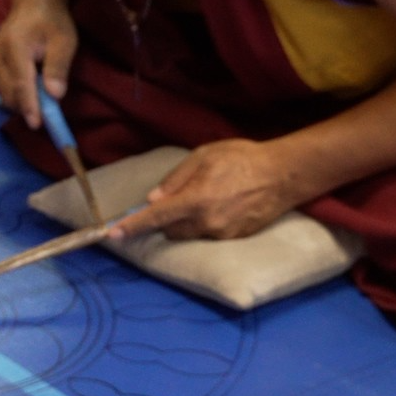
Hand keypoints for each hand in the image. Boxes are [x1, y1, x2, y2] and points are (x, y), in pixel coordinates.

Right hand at [0, 0, 77, 130]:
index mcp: (15, 47)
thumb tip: (55, 96)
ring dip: (22, 100)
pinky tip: (28, 85)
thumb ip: (58, 68)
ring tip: (41, 91)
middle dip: (28, 107)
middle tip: (49, 111)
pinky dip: (14, 93)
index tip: (37, 124)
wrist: (33, 3)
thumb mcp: (65, 41)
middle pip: (10, 93)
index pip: (21, 84)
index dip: (29, 107)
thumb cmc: (52, 22)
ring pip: (4, 93)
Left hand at [108, 139, 299, 240]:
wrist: (283, 175)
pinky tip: (223, 205)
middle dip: (168, 218)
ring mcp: (222, 234)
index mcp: (195, 200)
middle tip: (183, 196)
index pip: (156, 217)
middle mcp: (206, 223)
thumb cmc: (242, 158)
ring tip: (209, 198)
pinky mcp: (234, 239)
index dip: (133, 226)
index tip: (113, 235)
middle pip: (170, 231)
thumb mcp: (204, 156)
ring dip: (188, 222)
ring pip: (189, 234)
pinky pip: (209, 235)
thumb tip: (153, 198)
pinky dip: (207, 224)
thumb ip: (176, 179)